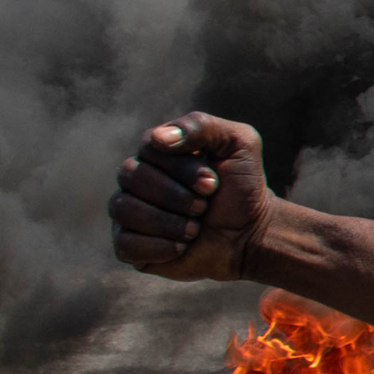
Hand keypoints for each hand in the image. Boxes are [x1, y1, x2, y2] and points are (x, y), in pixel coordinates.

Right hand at [110, 113, 272, 281]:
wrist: (250, 234)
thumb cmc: (243, 186)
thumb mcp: (238, 144)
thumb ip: (201, 126)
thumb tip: (158, 138)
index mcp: (158, 151)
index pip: (149, 147)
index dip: (182, 168)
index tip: (213, 183)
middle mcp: (137, 179)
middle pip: (131, 176)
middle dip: (175, 195)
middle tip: (204, 206)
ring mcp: (129, 212)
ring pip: (122, 208)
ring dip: (168, 222)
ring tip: (195, 229)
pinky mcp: (129, 245)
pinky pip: (123, 244)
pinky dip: (158, 247)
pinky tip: (182, 247)